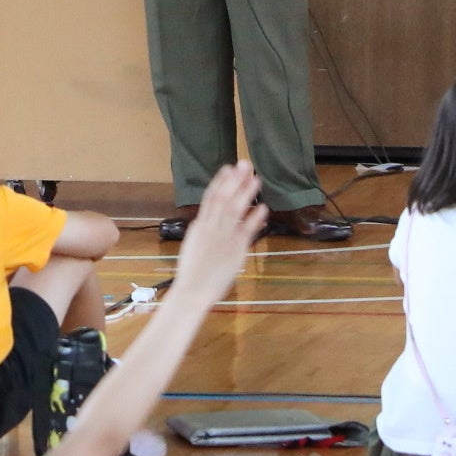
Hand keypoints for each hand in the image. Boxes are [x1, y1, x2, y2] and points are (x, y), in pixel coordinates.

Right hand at [164, 161, 266, 309]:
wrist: (192, 291)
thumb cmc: (193, 271)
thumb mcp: (193, 244)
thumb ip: (202, 230)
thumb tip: (205, 218)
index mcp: (199, 226)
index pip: (209, 198)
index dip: (219, 181)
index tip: (228, 168)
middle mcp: (211, 228)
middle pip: (223, 198)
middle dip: (235, 180)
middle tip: (245, 164)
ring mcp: (223, 238)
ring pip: (234, 210)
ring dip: (246, 193)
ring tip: (256, 179)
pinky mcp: (235, 251)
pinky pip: (246, 231)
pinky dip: (255, 218)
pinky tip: (263, 207)